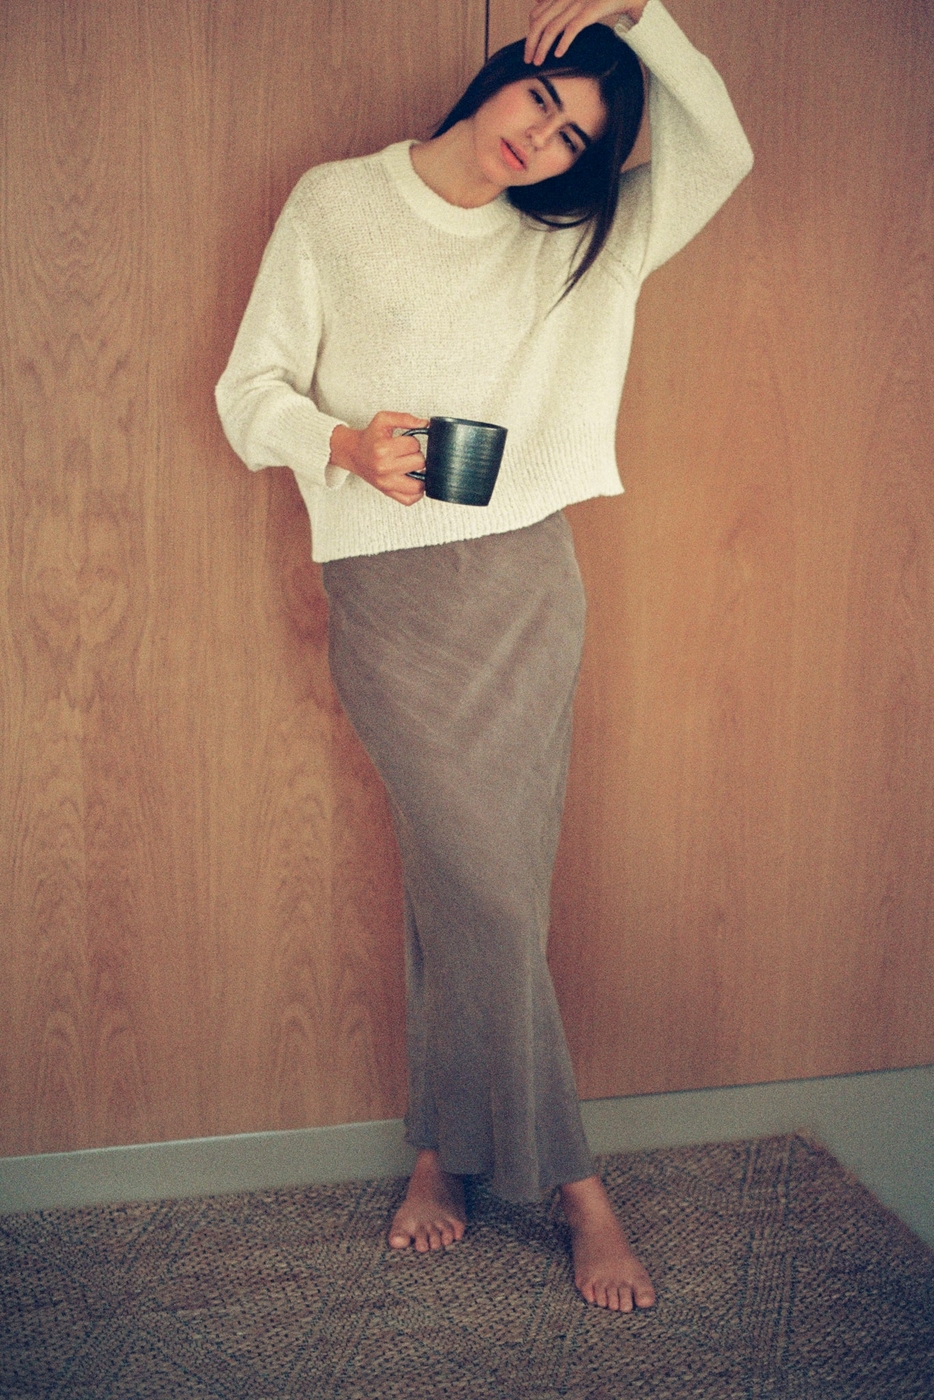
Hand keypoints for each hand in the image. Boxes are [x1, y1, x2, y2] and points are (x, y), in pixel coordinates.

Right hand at [329, 412, 428, 505]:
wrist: (353, 453)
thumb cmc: (369, 437)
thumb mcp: (383, 420)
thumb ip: (405, 418)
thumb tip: (425, 424)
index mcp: (383, 449)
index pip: (414, 445)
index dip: (412, 441)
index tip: (403, 442)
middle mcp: (384, 468)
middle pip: (419, 462)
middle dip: (416, 455)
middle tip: (405, 454)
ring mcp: (386, 483)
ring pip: (419, 484)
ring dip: (419, 474)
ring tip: (411, 467)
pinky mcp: (387, 493)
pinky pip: (410, 500)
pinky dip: (416, 492)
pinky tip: (412, 481)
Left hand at [524, 0, 645, 65]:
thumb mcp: (578, 0)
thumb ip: (559, 3)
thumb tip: (538, 4)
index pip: (536, 13)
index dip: (530, 32)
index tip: (529, 48)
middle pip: (540, 22)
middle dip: (530, 43)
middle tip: (528, 60)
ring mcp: (578, 3)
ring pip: (552, 27)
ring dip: (542, 47)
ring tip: (539, 61)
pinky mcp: (591, 9)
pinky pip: (572, 27)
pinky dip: (563, 42)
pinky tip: (558, 54)